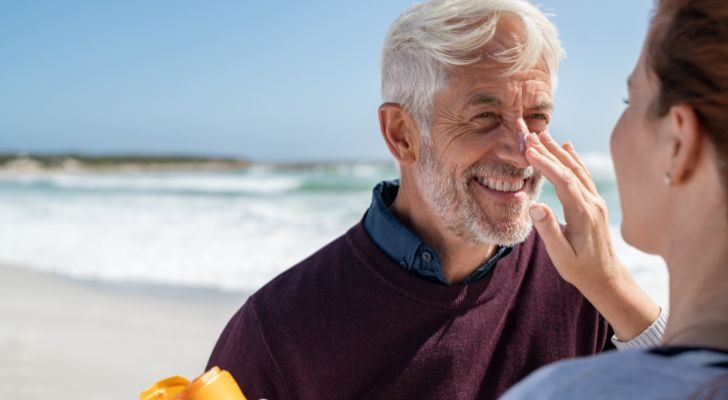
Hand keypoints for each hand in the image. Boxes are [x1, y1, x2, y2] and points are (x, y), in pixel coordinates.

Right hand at [524, 131, 619, 287]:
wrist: (605, 277)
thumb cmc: (579, 268)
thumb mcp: (561, 255)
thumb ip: (548, 230)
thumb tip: (535, 205)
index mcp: (583, 214)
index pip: (564, 182)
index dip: (547, 164)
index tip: (530, 150)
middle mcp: (592, 203)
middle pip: (570, 170)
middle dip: (550, 151)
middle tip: (531, 136)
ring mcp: (596, 201)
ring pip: (578, 170)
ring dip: (560, 152)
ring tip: (544, 135)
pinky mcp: (595, 203)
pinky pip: (583, 175)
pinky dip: (573, 159)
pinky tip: (567, 148)